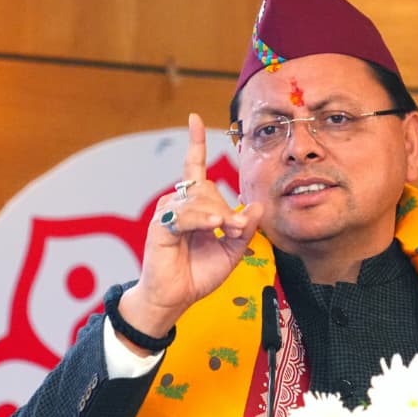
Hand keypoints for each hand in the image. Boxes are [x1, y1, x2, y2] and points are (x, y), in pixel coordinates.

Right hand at [118, 113, 263, 340]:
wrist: (176, 298)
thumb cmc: (199, 274)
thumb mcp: (232, 251)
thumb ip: (244, 229)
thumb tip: (257, 207)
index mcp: (194, 206)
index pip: (193, 167)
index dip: (194, 143)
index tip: (193, 118)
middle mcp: (178, 204)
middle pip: (207, 188)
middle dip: (226, 209)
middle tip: (233, 230)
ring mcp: (167, 213)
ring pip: (199, 199)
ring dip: (217, 215)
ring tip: (224, 232)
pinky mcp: (160, 226)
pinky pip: (185, 214)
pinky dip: (202, 220)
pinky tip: (213, 226)